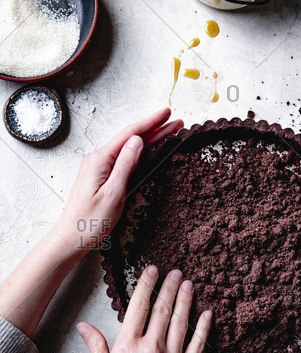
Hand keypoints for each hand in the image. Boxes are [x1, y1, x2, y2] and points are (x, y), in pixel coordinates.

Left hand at [54, 108, 182, 254]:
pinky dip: (140, 152)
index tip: (167, 114)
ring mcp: (99, 167)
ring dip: (150, 139)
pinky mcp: (101, 176)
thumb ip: (126, 165)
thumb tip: (137, 141)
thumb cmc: (90, 221)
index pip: (130, 134)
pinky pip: (124, 158)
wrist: (71, 238)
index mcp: (100, 160)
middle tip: (176, 123)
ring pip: (129, 148)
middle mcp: (98, 159)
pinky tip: (149, 149)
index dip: (151, 123)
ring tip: (168, 132)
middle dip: (155, 129)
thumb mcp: (113, 193)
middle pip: (131, 139)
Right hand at [77, 265, 211, 352]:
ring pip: (181, 321)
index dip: (146, 285)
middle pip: (162, 309)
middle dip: (168, 287)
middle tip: (175, 271)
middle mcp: (152, 347)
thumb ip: (96, 347)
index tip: (152, 270)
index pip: (139, 306)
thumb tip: (84, 326)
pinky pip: (198, 344)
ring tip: (188, 283)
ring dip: (185, 300)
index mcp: (128, 346)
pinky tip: (207, 313)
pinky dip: (204, 327)